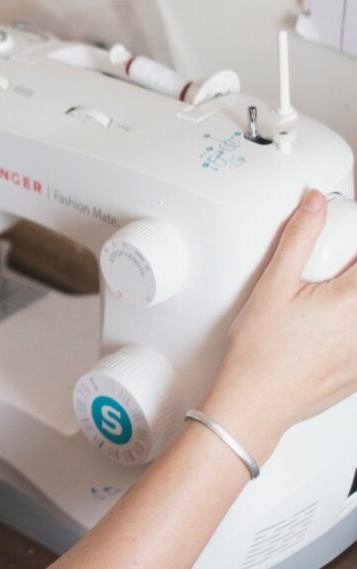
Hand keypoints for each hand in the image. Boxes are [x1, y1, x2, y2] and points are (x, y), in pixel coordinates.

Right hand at [202, 189, 356, 462]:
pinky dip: (342, 331)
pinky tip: (319, 335)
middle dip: (342, 277)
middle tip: (321, 279)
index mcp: (352, 299)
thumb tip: (315, 203)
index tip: (335, 252)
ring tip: (316, 308)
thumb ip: (299, 238)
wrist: (256, 402)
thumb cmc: (260, 352)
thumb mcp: (272, 285)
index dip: (347, 251)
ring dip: (341, 305)